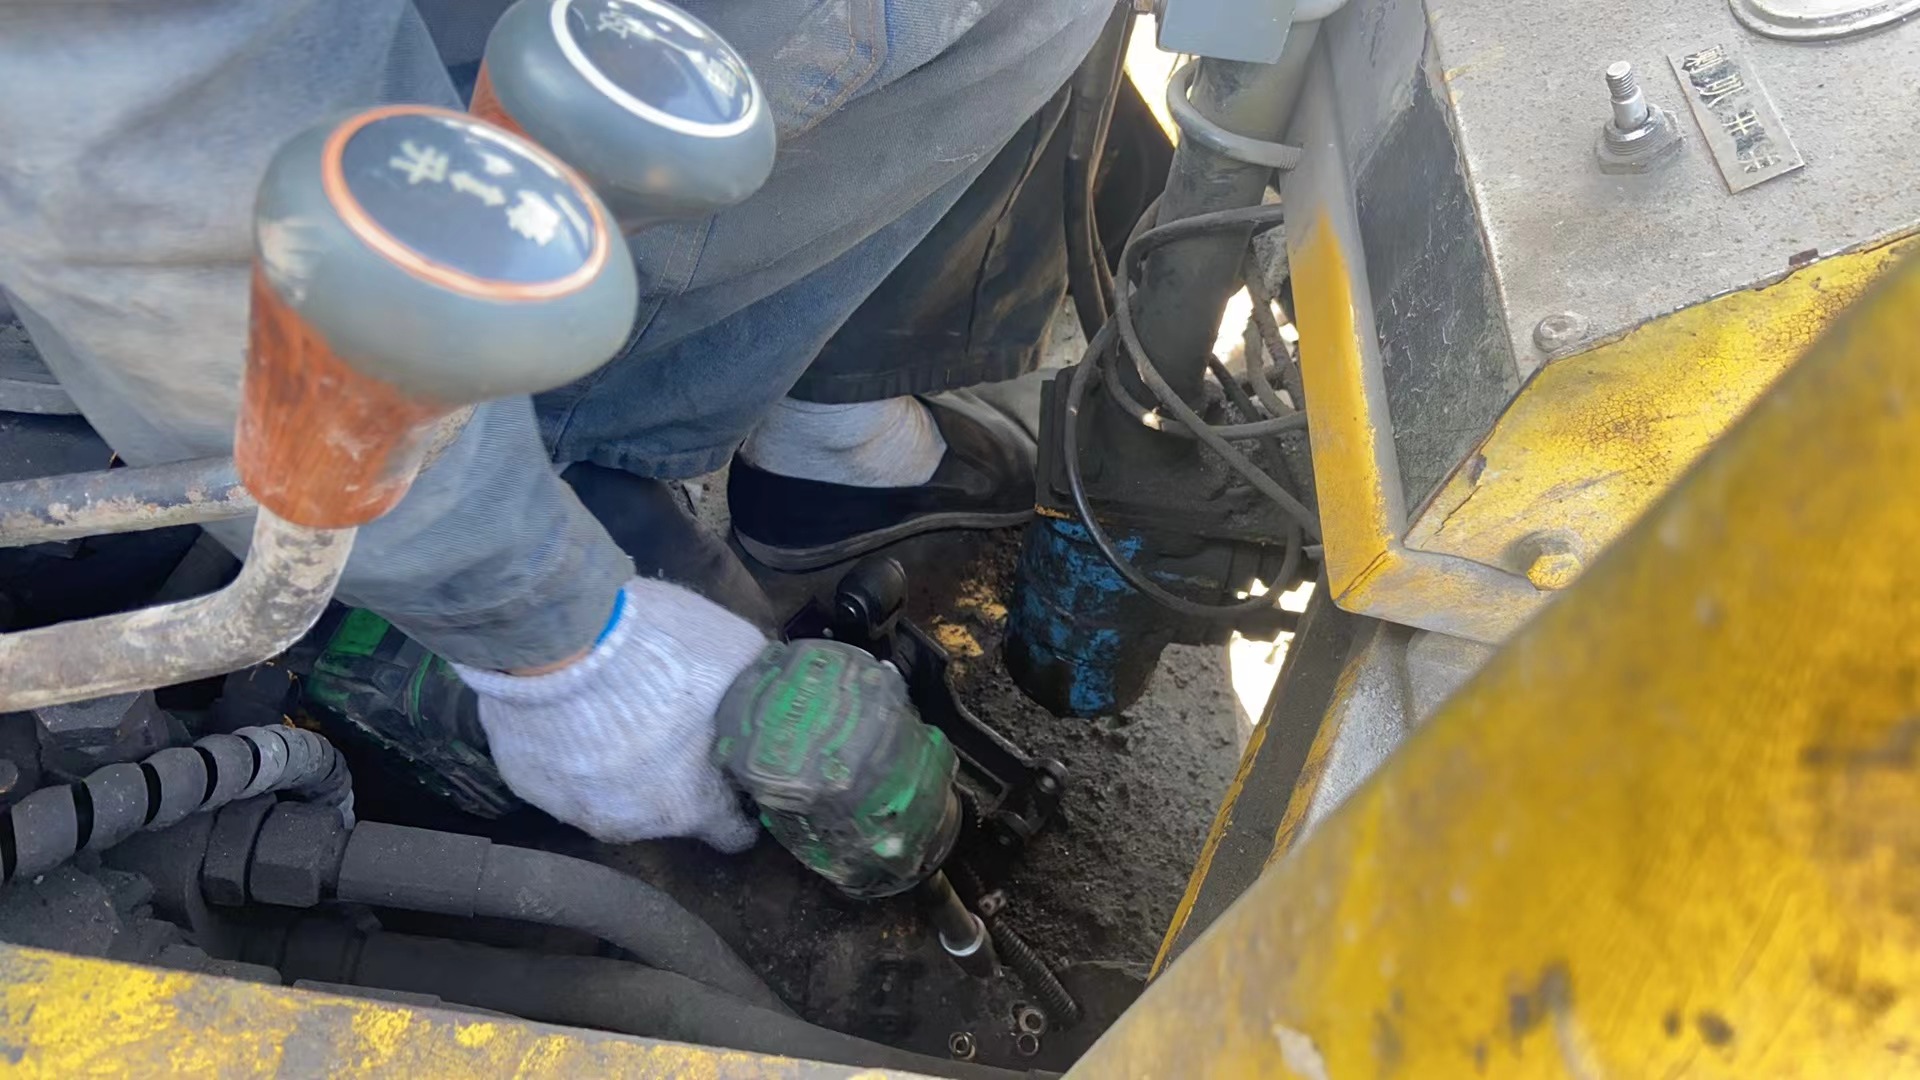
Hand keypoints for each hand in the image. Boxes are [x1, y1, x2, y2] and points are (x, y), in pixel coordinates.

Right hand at [454, 577, 767, 850]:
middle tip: (673, 727)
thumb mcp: (736, 657)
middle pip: (668, 812)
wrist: (558, 633)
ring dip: (621, 766)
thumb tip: (770, 698)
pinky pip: (561, 773)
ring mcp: (572, 807)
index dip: (739, 806)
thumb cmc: (659, 650)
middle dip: (676, 777)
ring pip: (611, 797)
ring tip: (619, 715)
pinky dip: (573, 749)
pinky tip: (576, 711)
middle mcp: (631, 824)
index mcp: (690, 806)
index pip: (730, 835)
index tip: (735, 781)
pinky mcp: (526, 784)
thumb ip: (756, 694)